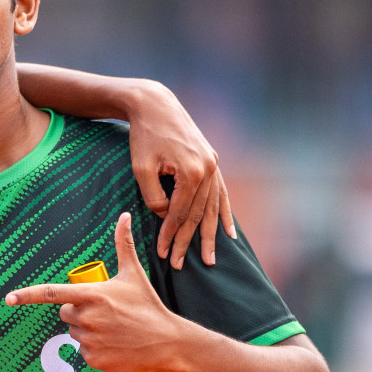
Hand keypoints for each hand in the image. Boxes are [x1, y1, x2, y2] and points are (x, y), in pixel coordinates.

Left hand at [5, 214, 188, 371]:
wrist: (167, 341)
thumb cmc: (148, 306)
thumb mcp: (134, 274)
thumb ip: (123, 244)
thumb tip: (123, 216)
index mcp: (92, 295)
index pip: (52, 294)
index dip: (27, 295)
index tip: (8, 299)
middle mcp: (87, 317)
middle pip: (66, 313)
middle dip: (79, 312)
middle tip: (106, 313)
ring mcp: (89, 340)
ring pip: (75, 333)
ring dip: (89, 331)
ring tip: (115, 329)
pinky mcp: (94, 359)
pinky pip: (83, 352)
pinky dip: (95, 349)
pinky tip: (115, 345)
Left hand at [125, 81, 235, 268]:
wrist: (155, 105)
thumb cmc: (143, 137)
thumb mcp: (141, 169)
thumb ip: (154, 197)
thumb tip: (167, 216)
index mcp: (192, 171)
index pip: (180, 213)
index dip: (169, 235)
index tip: (161, 253)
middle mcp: (209, 169)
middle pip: (198, 214)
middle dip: (188, 241)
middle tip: (179, 265)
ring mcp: (214, 165)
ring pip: (212, 207)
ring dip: (210, 234)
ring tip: (210, 258)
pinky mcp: (213, 161)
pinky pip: (221, 194)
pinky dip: (224, 214)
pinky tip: (229, 233)